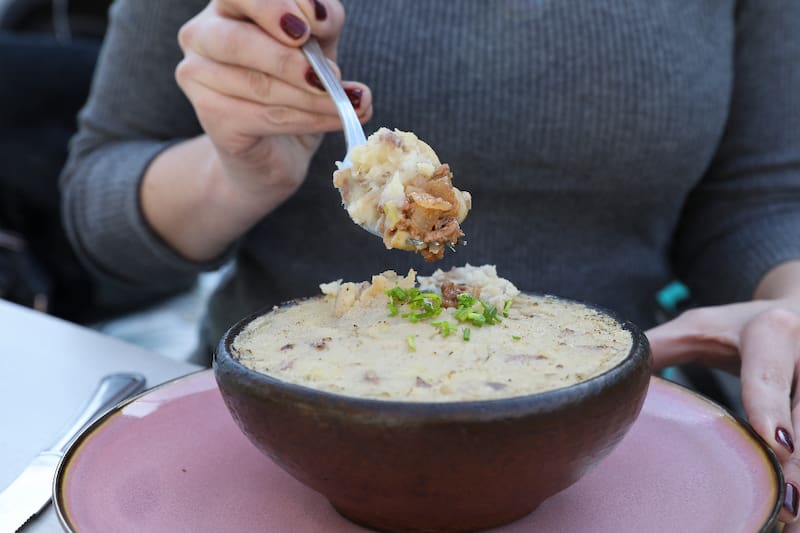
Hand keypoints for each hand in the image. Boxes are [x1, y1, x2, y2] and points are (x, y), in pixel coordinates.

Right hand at [175, 0, 371, 202]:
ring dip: (313, 98)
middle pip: (238, 41)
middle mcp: (202, 34)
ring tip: (353, 103)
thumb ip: (322, 23)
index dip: (275, 7)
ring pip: (258, 85)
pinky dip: (308, 119)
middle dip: (289, 61)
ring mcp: (198, 75)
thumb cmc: (294, 84)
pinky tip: (336, 119)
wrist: (276, 146)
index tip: (315, 25)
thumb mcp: (317, 45)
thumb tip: (324, 19)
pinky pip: (264, 117)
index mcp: (229, 5)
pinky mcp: (211, 115)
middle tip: (332, 75)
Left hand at [647, 299, 799, 526]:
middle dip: (797, 466)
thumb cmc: (737, 326)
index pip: (767, 375)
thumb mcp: (698, 327)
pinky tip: (794, 509)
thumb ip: (659, 347)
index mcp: (770, 333)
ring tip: (790, 519)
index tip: (776, 446)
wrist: (798, 310)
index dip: (770, 409)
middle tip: (785, 506)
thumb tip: (611, 372)